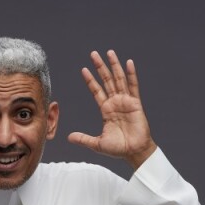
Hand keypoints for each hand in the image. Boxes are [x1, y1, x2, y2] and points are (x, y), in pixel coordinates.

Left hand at [67, 50, 156, 168]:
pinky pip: (133, 86)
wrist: (134, 152)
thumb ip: (83, 139)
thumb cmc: (118, 149)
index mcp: (106, 110)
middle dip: (100, 67)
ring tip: (109, 52)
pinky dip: (131, 74)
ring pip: (119, 79)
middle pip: (106, 80)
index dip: (90, 80)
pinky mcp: (135, 103)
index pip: (96, 91)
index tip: (84, 69)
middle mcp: (115, 102)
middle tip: (93, 54)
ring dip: (114, 65)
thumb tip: (68, 137)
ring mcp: (126, 101)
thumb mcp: (97, 144)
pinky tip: (129, 63)